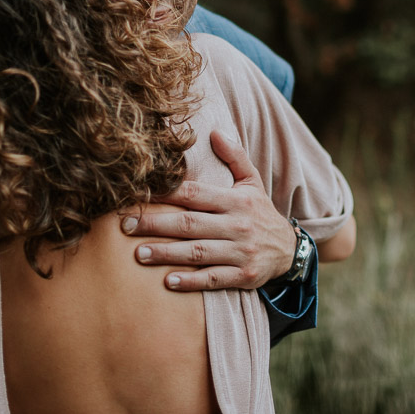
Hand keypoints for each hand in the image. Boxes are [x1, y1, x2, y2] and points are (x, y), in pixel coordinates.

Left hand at [120, 130, 295, 290]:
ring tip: (139, 254)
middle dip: (155, 224)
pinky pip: (213, 279)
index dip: (166, 193)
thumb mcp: (252, 182)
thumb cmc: (260, 212)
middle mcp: (238, 225)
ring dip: (167, 254)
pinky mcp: (243, 276)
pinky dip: (191, 281)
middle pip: (190, 223)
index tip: (137, 195)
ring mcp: (241, 252)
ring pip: (198, 252)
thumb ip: (235, 156)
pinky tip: (168, 282)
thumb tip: (214, 132)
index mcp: (236, 200)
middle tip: (125, 226)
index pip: (195, 193)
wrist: (290, 250)